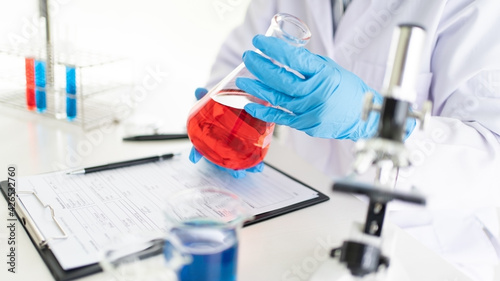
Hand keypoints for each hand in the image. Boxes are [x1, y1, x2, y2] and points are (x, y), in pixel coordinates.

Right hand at [188, 87, 264, 177]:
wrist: (233, 105)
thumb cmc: (220, 108)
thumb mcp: (213, 101)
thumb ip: (206, 97)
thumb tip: (198, 90)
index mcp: (209, 137)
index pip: (199, 146)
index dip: (195, 152)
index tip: (194, 158)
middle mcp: (219, 146)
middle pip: (220, 160)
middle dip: (228, 168)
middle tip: (236, 173)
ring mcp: (232, 148)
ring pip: (236, 162)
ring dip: (245, 168)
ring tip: (254, 170)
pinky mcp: (245, 147)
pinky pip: (249, 157)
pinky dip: (255, 163)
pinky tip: (259, 165)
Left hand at [236, 35, 415, 140]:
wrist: (361, 116)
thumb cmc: (348, 91)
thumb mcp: (330, 69)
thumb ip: (308, 65)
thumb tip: (284, 56)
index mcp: (323, 74)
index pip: (293, 58)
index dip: (272, 49)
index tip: (259, 43)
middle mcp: (315, 93)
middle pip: (280, 79)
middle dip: (260, 67)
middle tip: (248, 58)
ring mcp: (309, 111)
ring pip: (276, 98)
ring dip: (256, 88)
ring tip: (243, 80)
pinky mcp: (304, 124)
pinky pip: (280, 117)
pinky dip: (263, 111)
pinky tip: (250, 104)